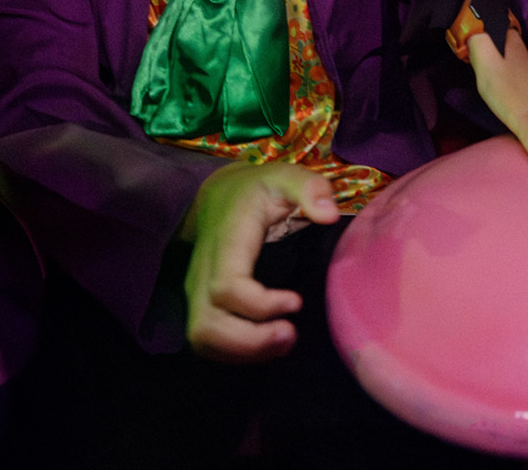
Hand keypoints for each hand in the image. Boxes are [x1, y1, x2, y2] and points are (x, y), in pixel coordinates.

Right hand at [180, 161, 338, 363]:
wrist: (218, 195)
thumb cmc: (257, 189)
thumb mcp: (285, 176)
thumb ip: (309, 187)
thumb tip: (329, 215)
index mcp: (226, 243)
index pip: (227, 286)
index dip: (259, 304)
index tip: (296, 302)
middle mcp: (204, 272)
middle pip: (207, 325)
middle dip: (248, 342)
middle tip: (290, 335)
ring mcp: (198, 291)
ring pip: (202, 338)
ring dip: (242, 351)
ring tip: (284, 341)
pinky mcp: (202, 303)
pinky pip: (207, 340)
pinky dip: (235, 352)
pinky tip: (268, 343)